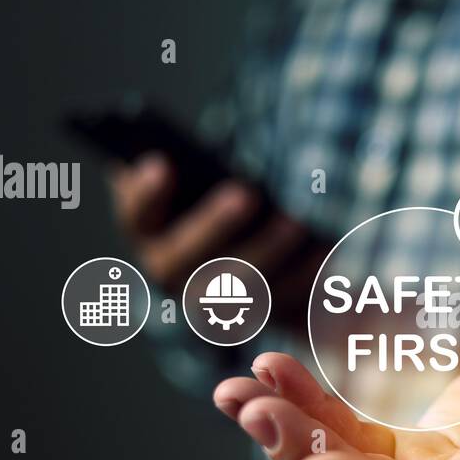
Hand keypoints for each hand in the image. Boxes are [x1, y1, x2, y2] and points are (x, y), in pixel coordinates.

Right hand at [109, 153, 322, 326]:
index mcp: (147, 230)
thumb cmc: (215, 193)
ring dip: (267, 252)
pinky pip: (277, 302)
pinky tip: (323, 250)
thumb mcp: (195, 175)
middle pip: (185, 256)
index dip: (144, 192)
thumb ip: (185, 161)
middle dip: (215, 224)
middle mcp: (169, 272)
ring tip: (295, 223)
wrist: (249, 250)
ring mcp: (208, 302)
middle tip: (245, 193)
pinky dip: (302, 276)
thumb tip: (182, 144)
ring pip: (233, 286)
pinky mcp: (254, 315)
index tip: (162, 162)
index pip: (136, 214)